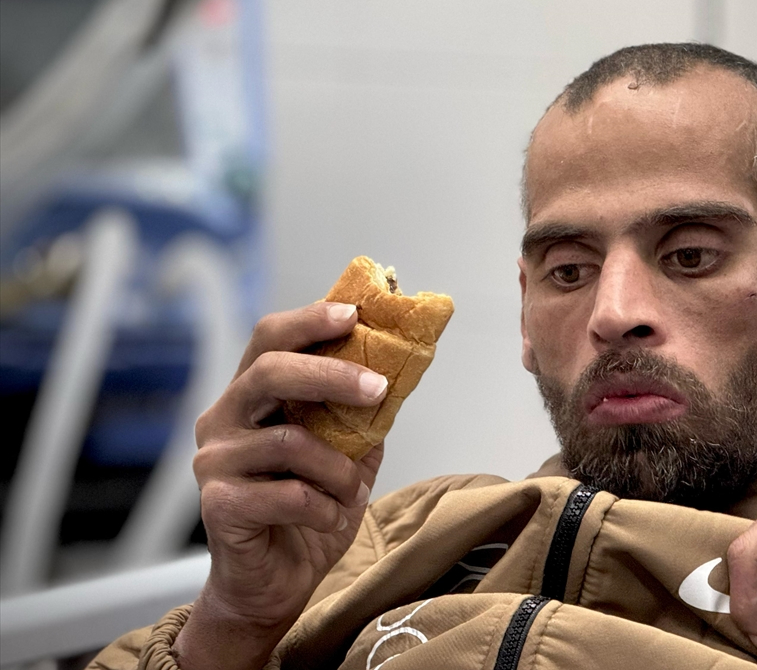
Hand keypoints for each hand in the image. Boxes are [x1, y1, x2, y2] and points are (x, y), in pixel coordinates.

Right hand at [173, 303, 388, 669]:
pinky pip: (290, 493)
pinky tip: (329, 520)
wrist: (274, 586)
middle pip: (270, 372)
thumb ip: (359, 419)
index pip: (269, 340)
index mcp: (249, 399)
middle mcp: (222, 421)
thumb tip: (398, 374)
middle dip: (332, 375)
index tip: (354, 312)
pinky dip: (326, 508)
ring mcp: (214, 462)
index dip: (310, 320)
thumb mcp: (345, 458)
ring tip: (351, 491)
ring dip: (340, 470)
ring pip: (291, 441)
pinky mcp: (218, 504)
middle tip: (378, 388)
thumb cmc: (306, 515)